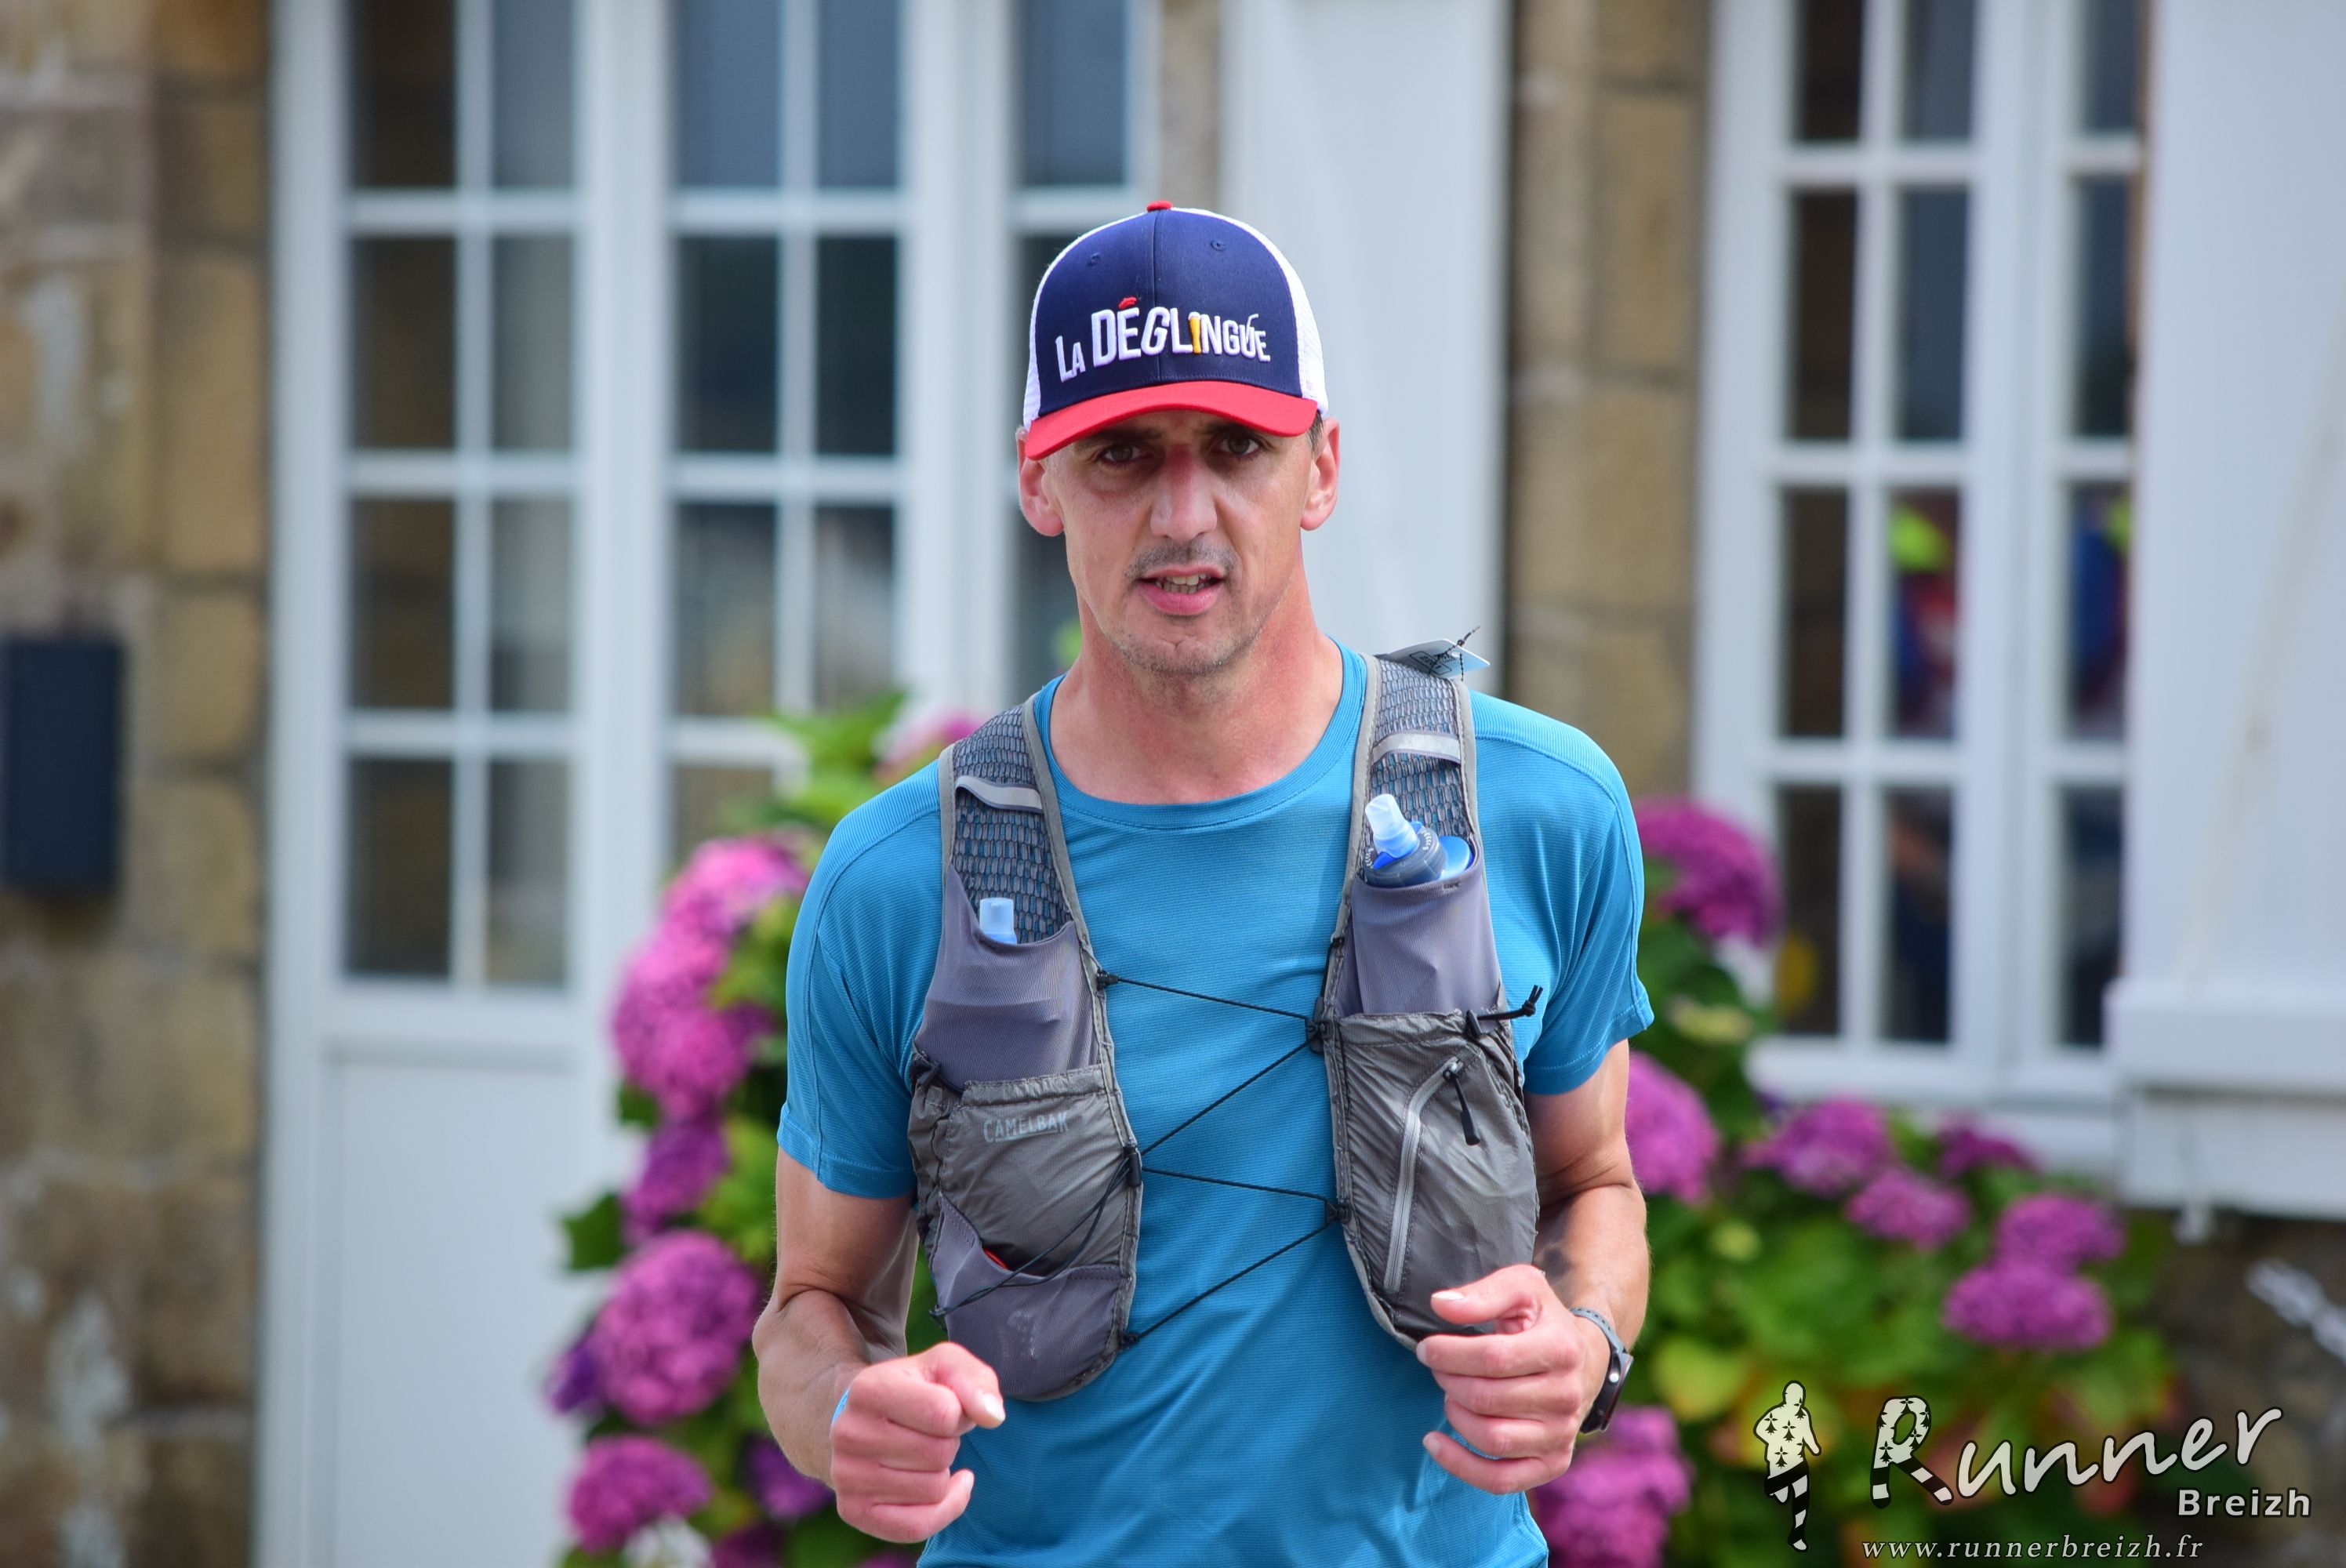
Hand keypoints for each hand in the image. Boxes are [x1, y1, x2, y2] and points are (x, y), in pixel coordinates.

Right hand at [828, 1342, 1005, 1541]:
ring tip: (923, 1453)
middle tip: (932, 1433)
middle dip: (950, 1442)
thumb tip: (993, 1417)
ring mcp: (846, 1475)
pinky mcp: (853, 1511)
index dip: (959, 1413)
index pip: (944, 1413)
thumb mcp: (945, 1367)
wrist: (863, 1418)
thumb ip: (975, 1381)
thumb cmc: (914, 1389)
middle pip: (939, 1454)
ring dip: (943, 1472)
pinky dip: (945, 1509)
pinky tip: (947, 1487)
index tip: (946, 1408)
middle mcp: (848, 1433)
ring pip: (932, 1489)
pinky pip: (918, 1527)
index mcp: (868, 1388)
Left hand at [1414, 1263, 1614, 1493]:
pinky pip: (1501, 1480)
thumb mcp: (1521, 1287)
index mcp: (1561, 1349)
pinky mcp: (1553, 1462)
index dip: (1448, 1353)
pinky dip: (1461, 1465)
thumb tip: (1441, 1305)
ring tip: (1448, 1393)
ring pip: (1492, 1438)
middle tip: (1437, 1367)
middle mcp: (1567, 1396)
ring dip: (1455, 1414)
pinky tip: (1434, 1441)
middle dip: (1449, 1380)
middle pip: (1487, 1398)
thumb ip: (1483, 1292)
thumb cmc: (1540, 1320)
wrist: (1582, 1358)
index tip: (1426, 1347)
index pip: (1492, 1358)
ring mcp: (1562, 1434)